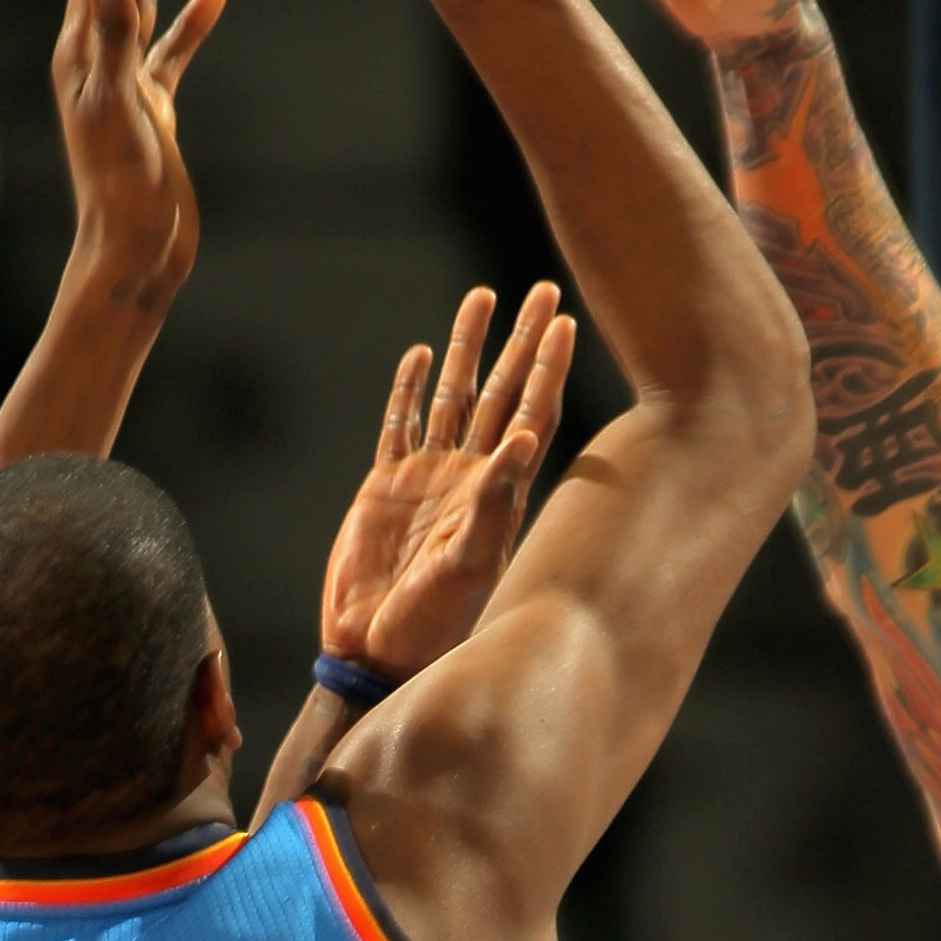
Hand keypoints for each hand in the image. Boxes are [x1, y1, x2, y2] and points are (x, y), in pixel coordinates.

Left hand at [51, 0, 225, 310]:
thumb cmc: (118, 186)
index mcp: (80, 47)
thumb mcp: (117, 104)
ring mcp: (126, 80)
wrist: (134, 249)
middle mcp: (97, 55)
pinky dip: (193, 22)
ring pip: (142, 0)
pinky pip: (175, 51)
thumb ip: (114, 34)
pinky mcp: (153, 108)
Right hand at [321, 279, 576, 679]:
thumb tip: (528, 438)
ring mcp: (428, 478)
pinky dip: (411, 388)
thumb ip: (495, 502)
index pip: (531, 414)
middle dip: (521, 342)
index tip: (564, 322)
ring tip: (483, 298)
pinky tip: (424, 354)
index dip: (547, 368)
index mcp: (497, 493)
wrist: (377, 650)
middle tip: (543, 290)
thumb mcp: (468, 562)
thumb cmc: (432, 621)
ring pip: (454, 396)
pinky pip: (401, 424)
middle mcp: (469, 477)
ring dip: (468, 348)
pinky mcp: (386, 487)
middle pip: (501, 392)